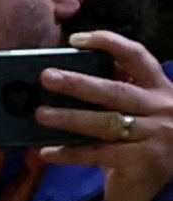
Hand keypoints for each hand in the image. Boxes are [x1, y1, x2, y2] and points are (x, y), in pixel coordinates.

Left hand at [31, 26, 172, 200]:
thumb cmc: (147, 142)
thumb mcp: (142, 111)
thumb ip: (117, 93)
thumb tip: (65, 78)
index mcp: (160, 89)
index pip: (137, 57)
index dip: (108, 43)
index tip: (76, 39)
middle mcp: (162, 108)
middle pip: (115, 91)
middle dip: (78, 83)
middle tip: (46, 77)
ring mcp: (156, 135)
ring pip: (107, 122)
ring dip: (70, 118)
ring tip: (40, 114)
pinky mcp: (145, 160)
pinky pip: (100, 154)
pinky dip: (70, 153)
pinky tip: (47, 153)